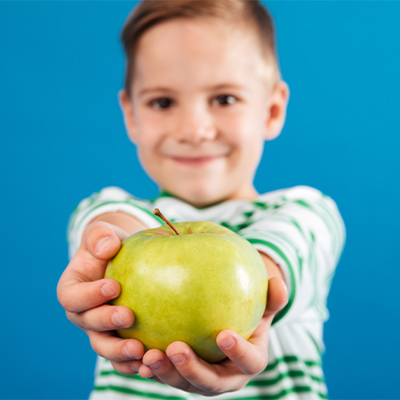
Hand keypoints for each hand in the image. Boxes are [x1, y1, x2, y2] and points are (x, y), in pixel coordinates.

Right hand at [57, 221, 144, 373]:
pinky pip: (121, 357)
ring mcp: (100, 328)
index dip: (89, 295)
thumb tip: (108, 247)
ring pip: (103, 346)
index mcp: (72, 289)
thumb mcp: (102, 233)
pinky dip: (131, 363)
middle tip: (129, 316)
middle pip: (88, 324)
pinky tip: (148, 363)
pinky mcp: (119, 337)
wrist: (125, 259)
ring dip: (119, 351)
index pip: (72, 297)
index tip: (113, 286)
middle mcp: (83, 313)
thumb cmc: (110, 244)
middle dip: (106, 322)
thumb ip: (99, 236)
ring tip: (139, 350)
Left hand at [138, 276, 287, 394]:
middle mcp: (226, 377)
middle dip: (192, 369)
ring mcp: (201, 380)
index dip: (239, 352)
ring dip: (165, 373)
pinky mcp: (181, 376)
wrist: (228, 326)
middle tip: (174, 348)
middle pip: (210, 382)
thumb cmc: (247, 313)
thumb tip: (279, 282)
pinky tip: (135, 356)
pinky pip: (166, 376)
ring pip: (183, 383)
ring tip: (148, 355)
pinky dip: (151, 370)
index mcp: (249, 360)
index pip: (249, 362)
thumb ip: (271, 296)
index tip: (224, 333)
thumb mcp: (262, 303)